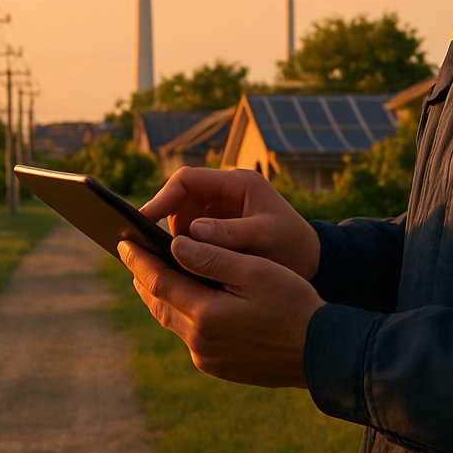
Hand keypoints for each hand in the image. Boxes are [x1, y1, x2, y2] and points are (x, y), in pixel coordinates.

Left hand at [119, 235, 323, 387]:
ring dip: (160, 296)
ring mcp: (207, 357)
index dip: (139, 260)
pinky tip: (186, 299)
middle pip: (158, 304)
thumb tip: (175, 245)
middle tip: (131, 254)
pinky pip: (188, 335)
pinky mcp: (216, 366)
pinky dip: (180, 312)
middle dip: (143, 277)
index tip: (123, 241)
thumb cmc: (292, 304)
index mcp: (207, 314)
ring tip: (153, 274)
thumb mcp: (255, 271)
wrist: (320, 352)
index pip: (159, 282)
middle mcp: (199, 341)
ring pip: (170, 320)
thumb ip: (213, 257)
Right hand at [140, 167, 319, 280]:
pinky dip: (181, 253)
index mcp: (237, 183)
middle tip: (141, 246)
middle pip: (177, 201)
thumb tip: (191, 232)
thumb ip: (231, 233)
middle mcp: (223, 195)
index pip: (187, 180)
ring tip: (155, 263)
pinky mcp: (217, 234)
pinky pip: (189, 239)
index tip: (143, 220)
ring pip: (180, 222)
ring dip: (171, 241)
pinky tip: (173, 272)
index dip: (162, 197)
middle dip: (160, 222)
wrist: (311, 264)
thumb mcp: (265, 236)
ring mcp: (218, 215)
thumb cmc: (293, 245)